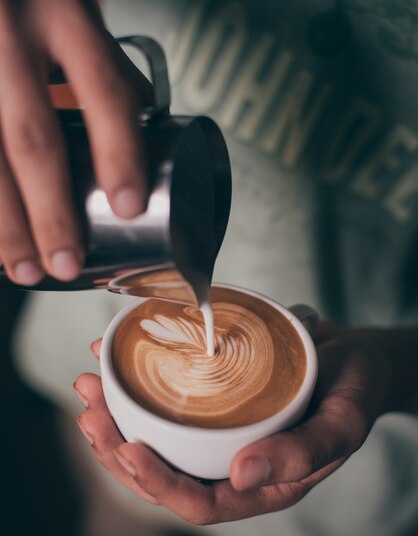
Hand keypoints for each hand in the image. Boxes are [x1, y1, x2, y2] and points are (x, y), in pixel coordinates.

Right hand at [0, 0, 149, 284]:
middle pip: (34, 139)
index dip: (120, 154)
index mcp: (64, 14)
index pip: (103, 90)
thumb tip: (147, 138)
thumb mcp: (76, 17)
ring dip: (5, 225)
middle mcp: (9, 32)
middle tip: (68, 263)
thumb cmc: (33, 2)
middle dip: (51, 212)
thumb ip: (106, 70)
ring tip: (26, 270)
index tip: (129, 208)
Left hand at [73, 325, 390, 523]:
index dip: (158, 484)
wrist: (355, 357)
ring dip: (115, 418)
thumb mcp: (345, 419)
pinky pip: (165, 404)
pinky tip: (111, 361)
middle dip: (117, 449)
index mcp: (262, 484)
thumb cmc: (356, 389)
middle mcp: (232, 463)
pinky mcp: (211, 403)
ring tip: (88, 385)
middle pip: (164, 473)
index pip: (200, 502)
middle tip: (89, 410)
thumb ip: (304, 453)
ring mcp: (218, 433)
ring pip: (155, 440)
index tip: (126, 448)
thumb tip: (242, 476)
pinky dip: (133, 387)